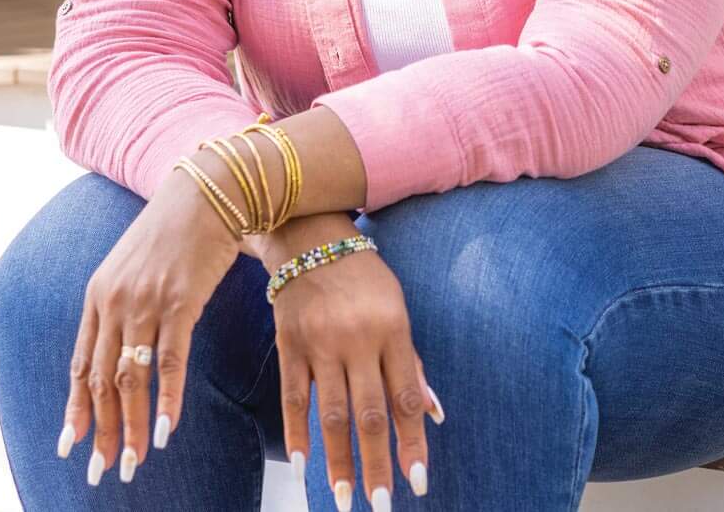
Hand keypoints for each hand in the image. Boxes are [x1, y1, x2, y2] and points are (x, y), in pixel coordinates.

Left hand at [60, 172, 242, 484]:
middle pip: (101, 380)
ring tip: (134, 459)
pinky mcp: (181, 301)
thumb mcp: (137, 266)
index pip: (80, 366)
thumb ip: (126, 304)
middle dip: (100, 430)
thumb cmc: (181, 228)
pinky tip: (166, 427)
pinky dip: (167, 398)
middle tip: (102, 468)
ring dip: (130, 425)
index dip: (76, 409)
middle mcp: (115, 303)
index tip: (74, 444)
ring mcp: (146, 303)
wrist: (211, 190)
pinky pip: (170, 361)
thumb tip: (130, 344)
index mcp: (99, 296)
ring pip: (131, 378)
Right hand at [267, 229, 440, 506]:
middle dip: (377, 463)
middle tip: (380, 504)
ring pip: (330, 414)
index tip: (417, 482)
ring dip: (338, 460)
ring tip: (344, 497)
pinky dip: (296, 433)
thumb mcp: (399, 312)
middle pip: (369, 414)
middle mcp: (359, 341)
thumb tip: (435, 414)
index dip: (413, 443)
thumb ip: (412, 366)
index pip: (406, 400)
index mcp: (394, 332)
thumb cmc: (366, 281)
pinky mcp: (288, 345)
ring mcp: (321, 344)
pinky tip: (302, 465)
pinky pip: (293, 397)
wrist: (313, 239)